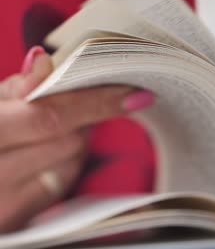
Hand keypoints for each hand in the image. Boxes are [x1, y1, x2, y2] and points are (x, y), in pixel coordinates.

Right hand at [0, 46, 153, 231]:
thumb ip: (14, 88)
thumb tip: (45, 62)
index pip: (50, 116)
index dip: (95, 102)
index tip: (133, 94)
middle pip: (69, 140)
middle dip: (82, 118)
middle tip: (80, 104)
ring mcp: (6, 204)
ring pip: (71, 162)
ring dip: (72, 141)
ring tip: (44, 132)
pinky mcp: (19, 220)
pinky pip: (62, 184)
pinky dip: (62, 164)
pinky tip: (41, 157)